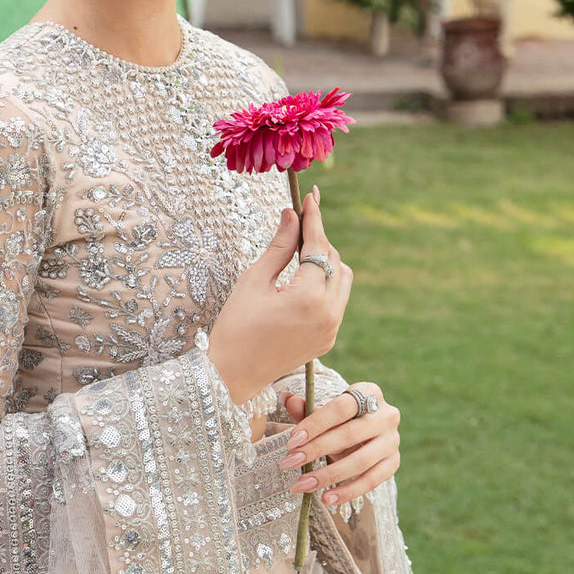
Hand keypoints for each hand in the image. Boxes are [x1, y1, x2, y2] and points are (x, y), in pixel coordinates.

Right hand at [206, 190, 351, 405]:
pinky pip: (337, 302)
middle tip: (299, 223)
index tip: (310, 197)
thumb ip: (279, 246)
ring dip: (326, 262)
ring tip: (299, 254)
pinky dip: (325, 286)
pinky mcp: (328, 340)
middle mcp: (328, 313)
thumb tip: (291, 215)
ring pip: (342, 280)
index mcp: (309, 297)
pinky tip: (302, 281)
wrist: (232, 375)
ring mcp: (331, 329)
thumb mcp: (254, 281)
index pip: (318, 246)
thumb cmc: (235, 327)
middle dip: (318, 239)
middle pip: (334, 260)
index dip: (314, 218)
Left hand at [280, 381, 400, 505]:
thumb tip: (287, 399)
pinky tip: (326, 498)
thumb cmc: (340, 420)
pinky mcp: (393, 463)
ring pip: (360, 461)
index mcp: (369, 392)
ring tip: (302, 484)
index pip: (342, 407)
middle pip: (350, 434)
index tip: (292, 441)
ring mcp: (392, 440)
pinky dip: (347, 492)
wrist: (365, 434)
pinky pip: (371, 481)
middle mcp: (386, 415)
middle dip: (316, 450)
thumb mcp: (323, 412)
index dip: (316, 423)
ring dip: (328, 475)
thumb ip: (306, 408)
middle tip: (289, 462)